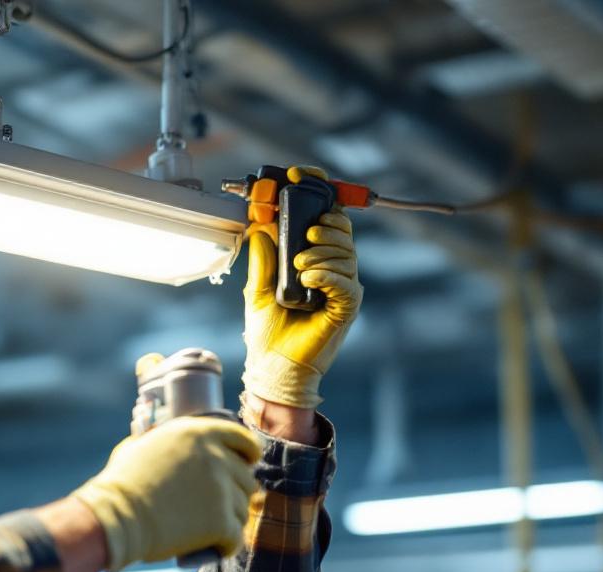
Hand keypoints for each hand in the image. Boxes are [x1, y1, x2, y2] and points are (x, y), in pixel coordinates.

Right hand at [70, 417, 260, 571]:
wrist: (115, 517)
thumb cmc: (120, 484)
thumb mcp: (141, 446)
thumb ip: (164, 442)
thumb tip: (163, 441)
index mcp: (198, 432)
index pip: (243, 439)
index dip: (249, 454)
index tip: (247, 465)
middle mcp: (215, 456)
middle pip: (246, 479)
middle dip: (235, 494)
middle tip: (215, 508)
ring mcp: (221, 490)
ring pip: (242, 510)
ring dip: (229, 520)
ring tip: (206, 530)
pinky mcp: (221, 522)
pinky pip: (236, 537)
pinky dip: (227, 545)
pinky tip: (217, 548)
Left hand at [242, 166, 361, 408]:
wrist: (273, 366)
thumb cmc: (267, 332)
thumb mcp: (256, 287)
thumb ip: (262, 257)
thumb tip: (260, 224)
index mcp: (313, 259)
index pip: (323, 218)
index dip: (317, 192)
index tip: (299, 175)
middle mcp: (332, 269)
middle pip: (341, 230)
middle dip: (324, 224)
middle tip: (305, 233)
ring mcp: (342, 287)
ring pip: (345, 252)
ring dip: (321, 254)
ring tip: (299, 267)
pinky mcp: (346, 306)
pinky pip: (345, 281)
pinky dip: (326, 274)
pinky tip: (309, 279)